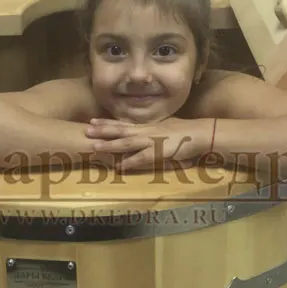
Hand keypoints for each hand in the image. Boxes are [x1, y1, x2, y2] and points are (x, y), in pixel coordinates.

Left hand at [85, 117, 203, 171]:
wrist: (200, 133)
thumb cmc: (185, 131)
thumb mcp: (165, 127)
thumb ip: (152, 131)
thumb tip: (142, 132)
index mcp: (147, 126)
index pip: (123, 123)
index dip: (107, 122)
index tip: (92, 121)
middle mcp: (146, 131)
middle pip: (120, 130)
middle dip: (102, 130)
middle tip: (86, 130)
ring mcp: (152, 140)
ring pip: (127, 142)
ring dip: (111, 145)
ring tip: (95, 147)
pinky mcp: (160, 151)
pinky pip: (142, 158)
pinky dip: (131, 162)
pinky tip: (120, 167)